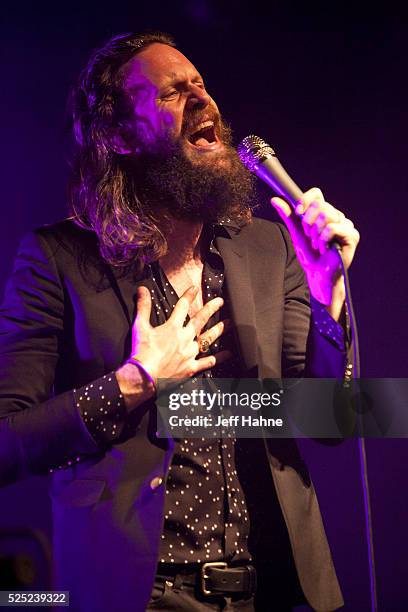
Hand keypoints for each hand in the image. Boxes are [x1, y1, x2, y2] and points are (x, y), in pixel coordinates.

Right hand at [130, 285, 229, 381]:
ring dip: (218, 330)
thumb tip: (142, 289)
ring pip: (207, 339)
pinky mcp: (190, 367)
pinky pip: (207, 362)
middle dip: (211, 309)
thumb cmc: (141, 352)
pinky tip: (227, 354)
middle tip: (220, 301)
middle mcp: (184, 338)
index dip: (189, 295)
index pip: (182, 306)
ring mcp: (189, 353)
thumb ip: (143, 307)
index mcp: (172, 327)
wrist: (144, 376)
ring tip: (228, 324)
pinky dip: (218, 358)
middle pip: (200, 320)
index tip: (195, 288)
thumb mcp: (140, 326)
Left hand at [271, 187, 359, 306]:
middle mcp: (336, 216)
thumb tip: (275, 199)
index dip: (305, 200)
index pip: (316, 194)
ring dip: (316, 233)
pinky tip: (326, 248)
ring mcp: (346, 225)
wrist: (317, 274)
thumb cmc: (309, 255)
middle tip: (310, 237)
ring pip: (326, 215)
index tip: (298, 213)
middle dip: (308, 223)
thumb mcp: (296, 232)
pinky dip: (324, 239)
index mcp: (324, 213)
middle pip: (320, 204)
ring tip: (318, 245)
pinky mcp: (352, 235)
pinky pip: (333, 227)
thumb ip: (288, 215)